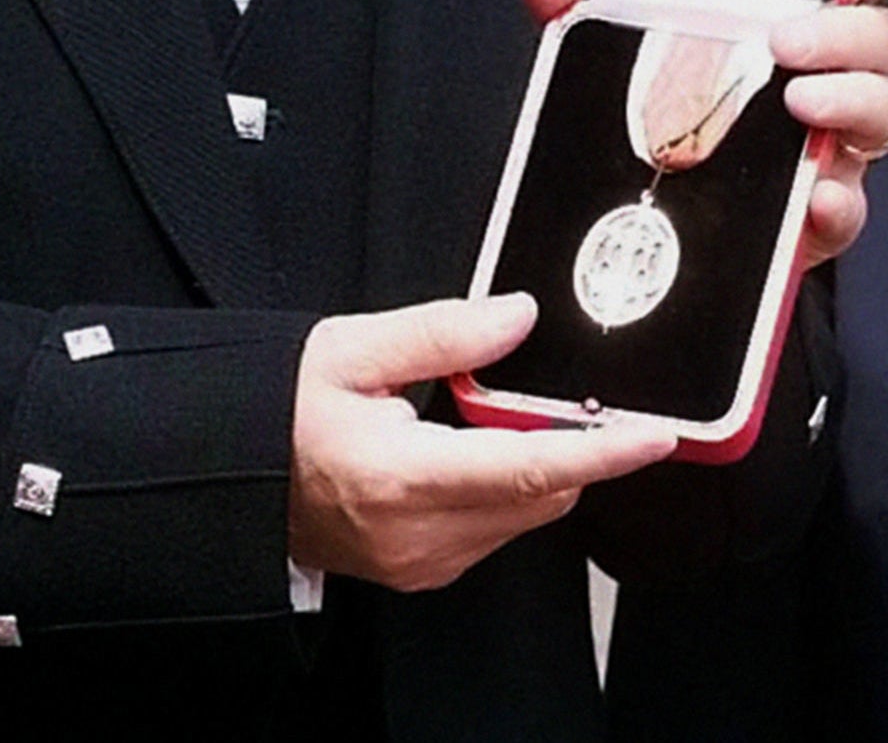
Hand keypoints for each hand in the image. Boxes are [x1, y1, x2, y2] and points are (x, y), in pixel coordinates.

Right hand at [289, 294, 675, 591]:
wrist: (231, 480)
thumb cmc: (277, 413)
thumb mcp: (353, 348)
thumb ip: (444, 333)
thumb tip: (520, 316)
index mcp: (403, 478)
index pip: (531, 469)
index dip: (603, 453)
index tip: (656, 436)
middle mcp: (420, 536)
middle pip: (542, 496)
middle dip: (569, 444)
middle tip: (567, 391)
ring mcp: (422, 562)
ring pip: (525, 516)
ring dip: (537, 466)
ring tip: (496, 413)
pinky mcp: (422, 570)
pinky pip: (494, 529)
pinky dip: (506, 488)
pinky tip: (473, 450)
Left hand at [513, 0, 887, 269]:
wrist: (650, 231)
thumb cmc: (659, 122)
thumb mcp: (614, 57)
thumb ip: (576, 6)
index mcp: (788, 29)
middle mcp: (822, 80)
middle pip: (880, 42)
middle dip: (849, 33)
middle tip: (789, 41)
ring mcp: (829, 146)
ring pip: (882, 113)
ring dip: (852, 101)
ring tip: (799, 104)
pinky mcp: (820, 215)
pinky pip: (851, 209)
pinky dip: (840, 202)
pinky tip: (815, 196)